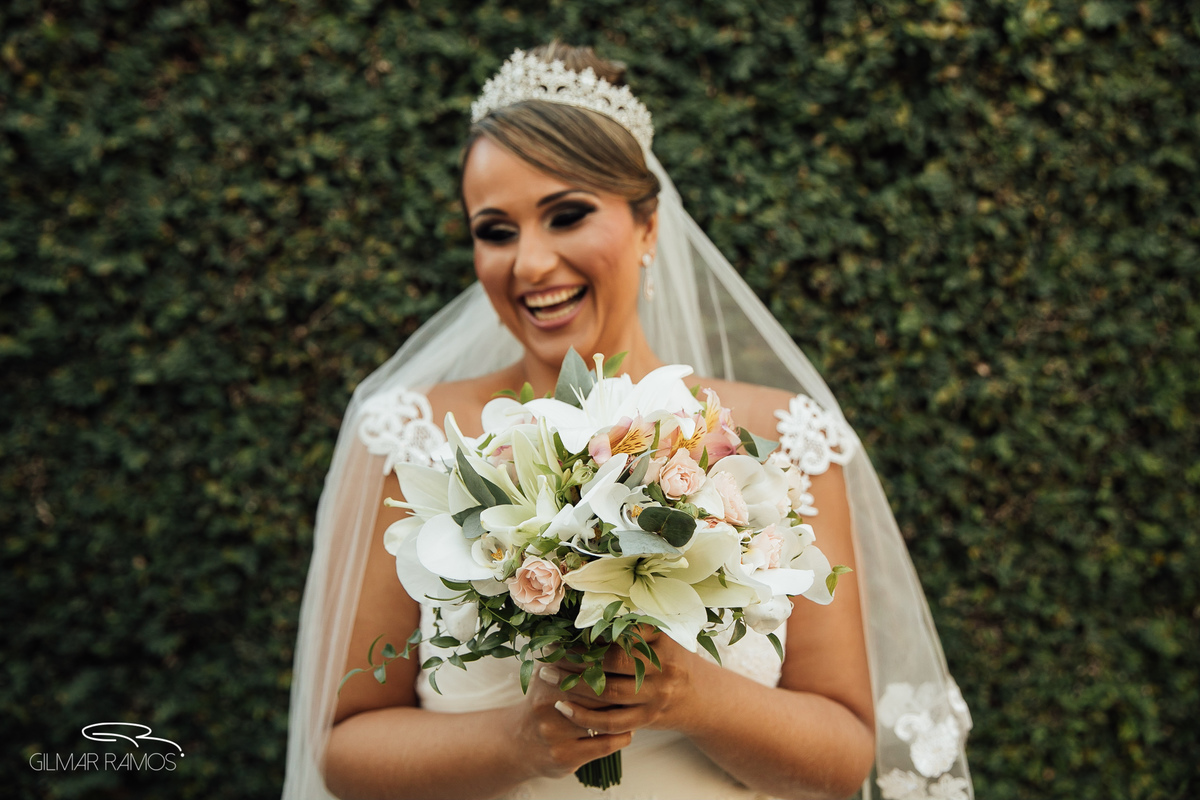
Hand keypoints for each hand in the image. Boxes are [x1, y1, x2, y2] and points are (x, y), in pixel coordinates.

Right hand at [506, 662, 633, 779]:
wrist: (517, 744)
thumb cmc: (542, 702)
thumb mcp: (547, 674)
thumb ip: (569, 654)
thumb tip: (602, 632)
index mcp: (545, 678)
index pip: (587, 665)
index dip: (612, 662)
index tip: (632, 660)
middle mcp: (547, 705)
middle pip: (597, 692)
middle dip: (622, 687)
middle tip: (644, 682)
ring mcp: (554, 733)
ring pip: (602, 719)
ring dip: (625, 713)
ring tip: (641, 705)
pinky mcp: (564, 757)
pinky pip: (604, 745)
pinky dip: (622, 736)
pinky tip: (630, 730)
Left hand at [545, 632, 708, 737]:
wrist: (701, 698)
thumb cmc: (672, 661)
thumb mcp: (662, 638)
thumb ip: (633, 628)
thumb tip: (588, 617)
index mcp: (663, 641)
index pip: (622, 634)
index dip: (590, 632)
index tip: (564, 630)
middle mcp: (662, 669)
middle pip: (612, 662)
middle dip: (576, 658)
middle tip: (548, 652)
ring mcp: (655, 697)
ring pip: (608, 693)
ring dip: (573, 686)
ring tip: (547, 676)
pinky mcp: (647, 720)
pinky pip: (611, 722)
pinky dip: (585, 716)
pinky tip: (563, 708)